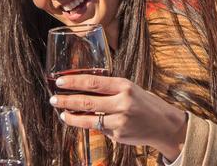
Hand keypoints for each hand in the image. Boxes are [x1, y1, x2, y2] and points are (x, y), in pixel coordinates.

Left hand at [49, 74, 187, 159]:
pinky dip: (88, 124)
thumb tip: (82, 89)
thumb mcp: (130, 89)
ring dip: (71, 117)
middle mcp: (122, 103)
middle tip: (53, 99)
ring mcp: (120, 121)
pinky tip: (81, 121)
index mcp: (124, 86)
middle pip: (86, 102)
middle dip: (66, 100)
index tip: (59, 81)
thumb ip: (109, 89)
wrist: (164, 125)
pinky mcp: (118, 135)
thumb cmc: (144, 103)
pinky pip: (99, 128)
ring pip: (88, 119)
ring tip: (62, 113)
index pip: (93, 82)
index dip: (73, 82)